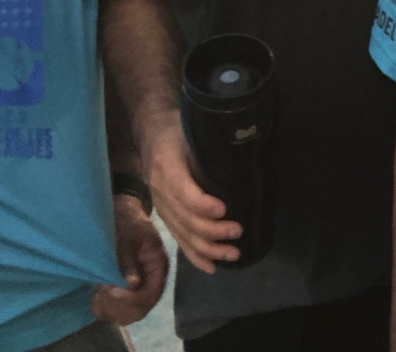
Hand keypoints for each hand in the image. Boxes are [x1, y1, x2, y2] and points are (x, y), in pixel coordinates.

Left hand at [92, 193, 167, 324]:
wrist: (121, 216)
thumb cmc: (126, 223)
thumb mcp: (127, 237)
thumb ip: (129, 260)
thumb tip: (132, 285)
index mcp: (157, 268)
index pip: (149, 296)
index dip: (130, 299)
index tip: (108, 288)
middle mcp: (150, 283)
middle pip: (138, 311)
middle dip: (117, 306)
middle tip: (101, 290)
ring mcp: (138, 289)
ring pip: (126, 315)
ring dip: (109, 309)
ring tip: (97, 293)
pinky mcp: (124, 291)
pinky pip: (115, 311)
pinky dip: (104, 309)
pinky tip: (96, 296)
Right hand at [143, 120, 241, 273]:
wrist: (151, 134)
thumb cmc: (179, 129)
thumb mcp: (192, 129)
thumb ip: (209, 145)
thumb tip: (244, 154)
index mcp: (166, 164)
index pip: (183, 191)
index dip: (202, 204)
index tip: (224, 209)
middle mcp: (160, 190)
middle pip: (185, 218)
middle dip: (212, 230)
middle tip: (238, 231)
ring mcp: (161, 206)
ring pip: (183, 234)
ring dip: (208, 248)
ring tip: (234, 253)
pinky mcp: (165, 217)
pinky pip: (178, 240)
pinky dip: (195, 255)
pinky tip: (211, 267)